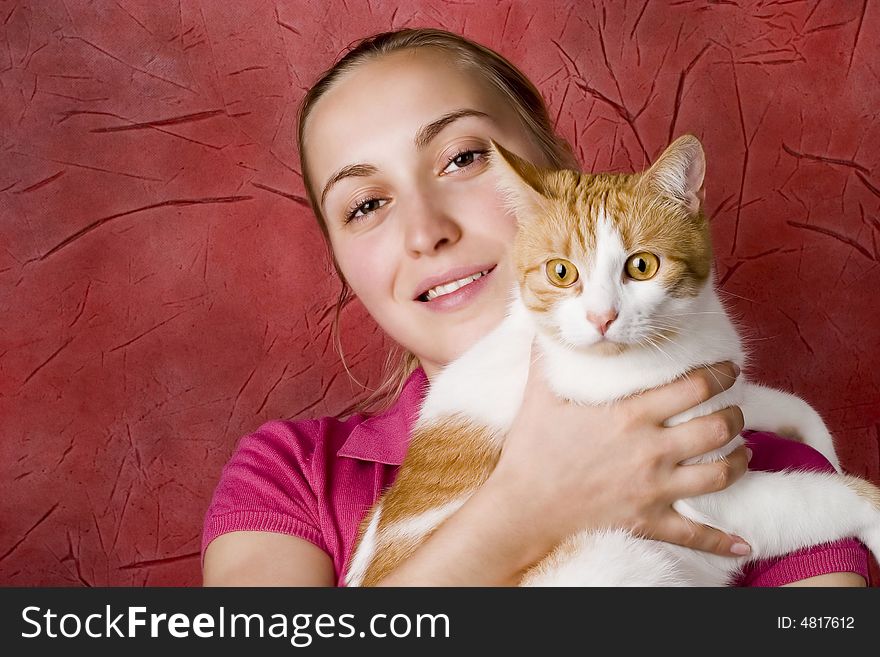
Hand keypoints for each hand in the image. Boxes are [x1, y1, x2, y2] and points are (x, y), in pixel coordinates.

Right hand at [491, 339, 749, 557]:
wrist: (523, 506)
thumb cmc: (531, 450)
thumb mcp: (539, 396)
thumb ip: (548, 358)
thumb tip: (544, 325)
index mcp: (632, 415)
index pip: (694, 387)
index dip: (720, 374)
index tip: (730, 369)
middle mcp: (652, 450)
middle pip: (718, 427)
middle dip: (735, 415)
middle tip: (735, 409)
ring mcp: (654, 488)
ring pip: (719, 474)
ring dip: (739, 461)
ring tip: (743, 453)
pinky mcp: (649, 521)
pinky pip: (696, 534)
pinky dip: (722, 541)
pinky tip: (743, 544)